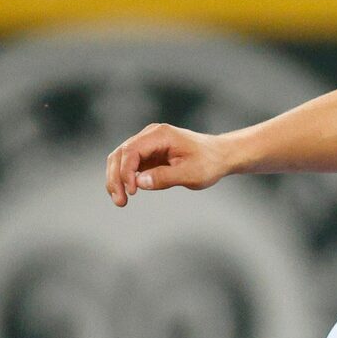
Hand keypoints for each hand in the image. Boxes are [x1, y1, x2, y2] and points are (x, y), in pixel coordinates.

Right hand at [105, 123, 234, 205]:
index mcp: (160, 135)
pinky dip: (124, 179)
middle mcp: (150, 136)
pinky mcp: (148, 154)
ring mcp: (147, 144)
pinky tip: (126, 194)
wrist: (220, 156)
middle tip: (120, 202)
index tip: (132, 192)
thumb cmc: (210, 162)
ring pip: (120, 160)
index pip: (131, 150)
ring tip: (120, 201)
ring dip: (116, 180)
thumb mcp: (192, 173)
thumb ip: (166, 177)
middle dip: (115, 178)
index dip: (126, 171)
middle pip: (120, 154)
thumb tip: (139, 182)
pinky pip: (128, 166)